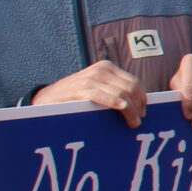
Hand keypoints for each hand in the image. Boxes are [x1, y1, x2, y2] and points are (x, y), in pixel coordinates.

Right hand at [30, 61, 144, 127]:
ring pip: (121, 93)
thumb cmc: (77, 96)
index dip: (142, 98)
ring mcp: (90, 78)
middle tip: (138, 121)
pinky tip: (122, 108)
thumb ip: (115, 90)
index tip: (143, 112)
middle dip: (138, 106)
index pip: (134, 82)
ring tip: (132, 123)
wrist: (48, 97)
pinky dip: (114, 102)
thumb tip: (140, 106)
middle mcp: (101, 70)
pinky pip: (102, 96)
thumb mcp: (98, 87)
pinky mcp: (80, 88)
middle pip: (130, 88)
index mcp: (107, 67)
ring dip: (130, 110)